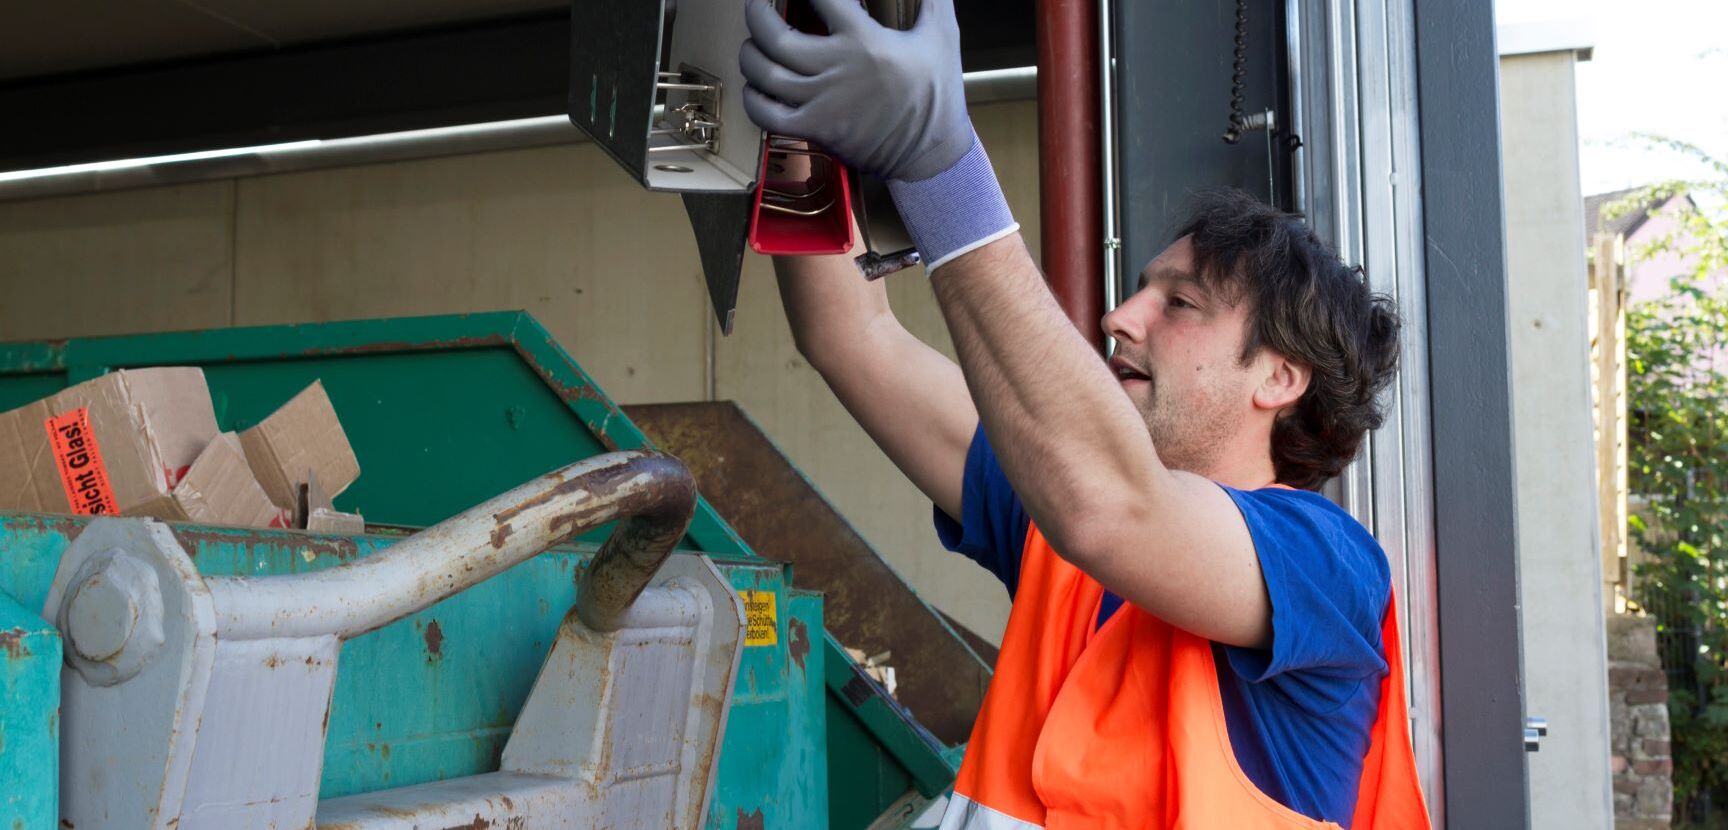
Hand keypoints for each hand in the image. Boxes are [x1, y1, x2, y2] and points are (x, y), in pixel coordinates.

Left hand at [739, 0, 972, 182]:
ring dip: (750, 55)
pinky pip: (766, 116)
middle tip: (757, 6)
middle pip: (775, 37)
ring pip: (765, 74)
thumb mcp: (942, 36)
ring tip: (753, 45)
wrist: (931, 152)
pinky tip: (755, 89)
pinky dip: (753, 100)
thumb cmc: (936, 94)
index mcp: (864, 40)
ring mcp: (821, 102)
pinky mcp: (815, 129)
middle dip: (757, 14)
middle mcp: (836, 68)